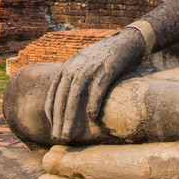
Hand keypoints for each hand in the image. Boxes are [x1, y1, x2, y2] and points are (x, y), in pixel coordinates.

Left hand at [49, 28, 146, 142]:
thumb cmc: (106, 57)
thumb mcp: (85, 64)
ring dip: (71, 116)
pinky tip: (92, 117)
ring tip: (70, 134)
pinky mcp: (107, 68)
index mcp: (69, 66)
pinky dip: (93, 102)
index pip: (54, 92)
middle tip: (59, 138)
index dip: (52, 112)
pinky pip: (98, 88)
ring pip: (76, 94)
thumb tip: (68, 102)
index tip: (52, 128)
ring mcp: (91, 67)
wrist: (127, 40)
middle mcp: (76, 66)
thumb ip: (75, 78)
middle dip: (59, 119)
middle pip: (63, 96)